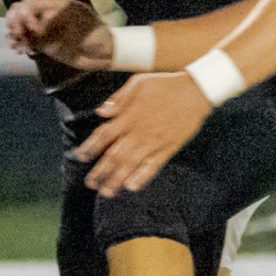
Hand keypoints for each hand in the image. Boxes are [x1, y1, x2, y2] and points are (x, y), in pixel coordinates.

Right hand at [6, 0, 112, 66]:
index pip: (31, 2)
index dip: (26, 13)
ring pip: (19, 25)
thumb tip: (41, 19)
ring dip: (13, 33)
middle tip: (17, 35)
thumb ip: (61, 17)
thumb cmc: (96, 34)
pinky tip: (19, 50)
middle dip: (15, 21)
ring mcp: (44, 28)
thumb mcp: (81, 20)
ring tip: (15, 44)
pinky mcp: (42, 43)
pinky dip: (18, 44)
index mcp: (55, 5)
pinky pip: (24, 40)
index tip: (34, 29)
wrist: (103, 53)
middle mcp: (46, 14)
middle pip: (20, 11)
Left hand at [70, 72, 211, 195]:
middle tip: (90, 184)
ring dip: (116, 179)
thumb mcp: (138, 83)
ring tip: (106, 192)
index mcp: (128, 116)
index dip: (90, 147)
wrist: (196, 91)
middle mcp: (138, 132)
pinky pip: (153, 165)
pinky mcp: (169, 148)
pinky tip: (132, 187)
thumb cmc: (165, 85)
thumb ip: (119, 99)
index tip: (79, 157)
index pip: (103, 135)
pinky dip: (142, 177)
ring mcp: (154, 142)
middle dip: (100, 171)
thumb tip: (101, 112)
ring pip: (131, 164)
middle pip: (114, 155)